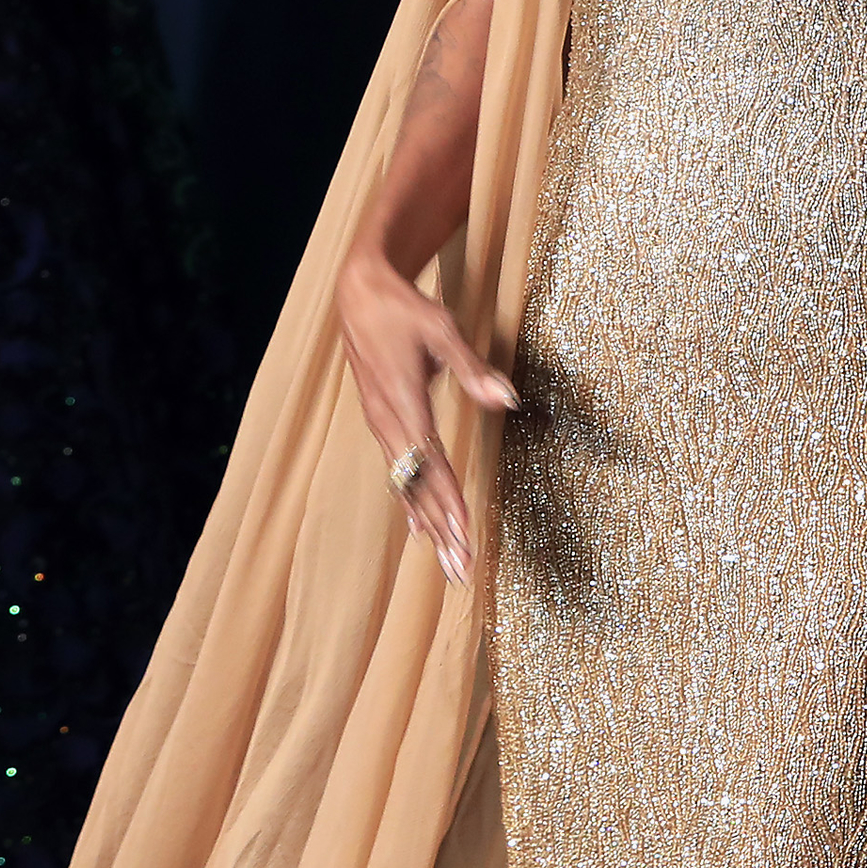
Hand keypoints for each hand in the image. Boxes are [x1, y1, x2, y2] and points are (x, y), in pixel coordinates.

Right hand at [334, 249, 514, 586]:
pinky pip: (399, 472)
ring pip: (407, 485)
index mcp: (403, 404)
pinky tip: (421, 529)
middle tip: (461, 571)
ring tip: (448, 561)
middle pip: (417, 488)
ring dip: (429, 524)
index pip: (431, 465)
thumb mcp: (441, 329)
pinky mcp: (383, 422)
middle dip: (441, 531)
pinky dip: (412, 503)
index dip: (448, 503)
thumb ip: (472, 367)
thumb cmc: (405, 310)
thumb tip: (507, 399)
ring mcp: (382, 426)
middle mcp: (388, 424)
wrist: (359, 296)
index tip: (464, 537)